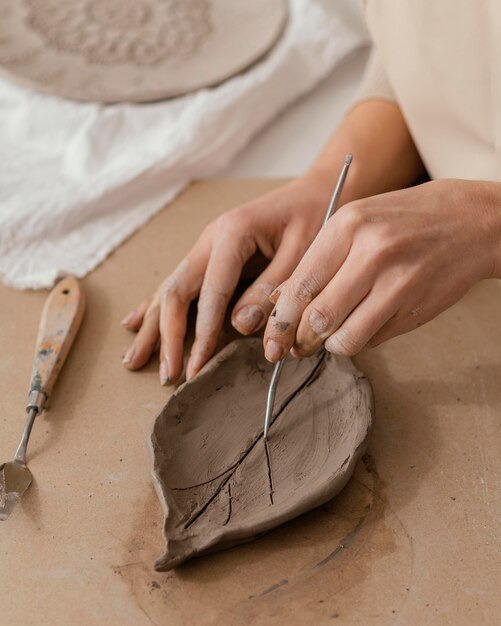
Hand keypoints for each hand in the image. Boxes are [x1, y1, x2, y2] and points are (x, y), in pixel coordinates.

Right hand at [121, 175, 336, 383]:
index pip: (211, 291)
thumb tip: (240, 326)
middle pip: (176, 290)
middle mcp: (210, 238)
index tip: (197, 367)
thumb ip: (272, 289)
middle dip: (169, 336)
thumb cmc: (315, 218)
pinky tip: (135, 323)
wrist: (317, 191)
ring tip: (134, 359)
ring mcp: (205, 246)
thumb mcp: (304, 252)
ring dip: (153, 327)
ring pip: (169, 289)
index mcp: (232, 233)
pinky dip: (155, 307)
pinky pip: (177, 284)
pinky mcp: (209, 256)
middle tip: (169, 375)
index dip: (203, 333)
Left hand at [263, 179, 500, 359]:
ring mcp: (398, 282)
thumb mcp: (355, 224)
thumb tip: (280, 303)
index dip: (281, 319)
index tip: (274, 335)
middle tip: (296, 345)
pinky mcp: (415, 307)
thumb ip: (318, 261)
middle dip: (300, 340)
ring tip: (328, 338)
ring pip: (345, 337)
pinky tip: (362, 325)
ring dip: (330, 346)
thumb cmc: (401, 221)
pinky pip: (373, 339)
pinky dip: (360, 340)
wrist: (468, 220)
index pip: (301, 285)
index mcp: (348, 226)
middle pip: (318, 317)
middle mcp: (372, 252)